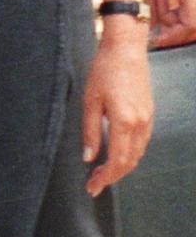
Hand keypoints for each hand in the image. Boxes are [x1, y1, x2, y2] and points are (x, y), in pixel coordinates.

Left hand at [82, 32, 153, 195]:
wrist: (126, 48)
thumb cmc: (104, 70)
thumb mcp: (90, 101)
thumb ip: (90, 132)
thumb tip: (88, 157)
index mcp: (124, 121)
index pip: (117, 161)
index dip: (104, 178)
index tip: (92, 187)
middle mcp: (140, 123)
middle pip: (129, 162)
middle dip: (112, 177)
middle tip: (93, 184)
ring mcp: (148, 118)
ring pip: (137, 154)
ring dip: (121, 167)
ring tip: (101, 172)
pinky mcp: (149, 113)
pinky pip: (142, 143)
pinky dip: (130, 155)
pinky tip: (116, 154)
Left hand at [144, 0, 195, 48]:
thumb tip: (141, 22)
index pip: (190, 24)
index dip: (173, 36)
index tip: (155, 38)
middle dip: (175, 31)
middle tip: (154, 30)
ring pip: (195, 15)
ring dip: (177, 19)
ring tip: (156, 3)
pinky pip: (193, 2)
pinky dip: (179, 7)